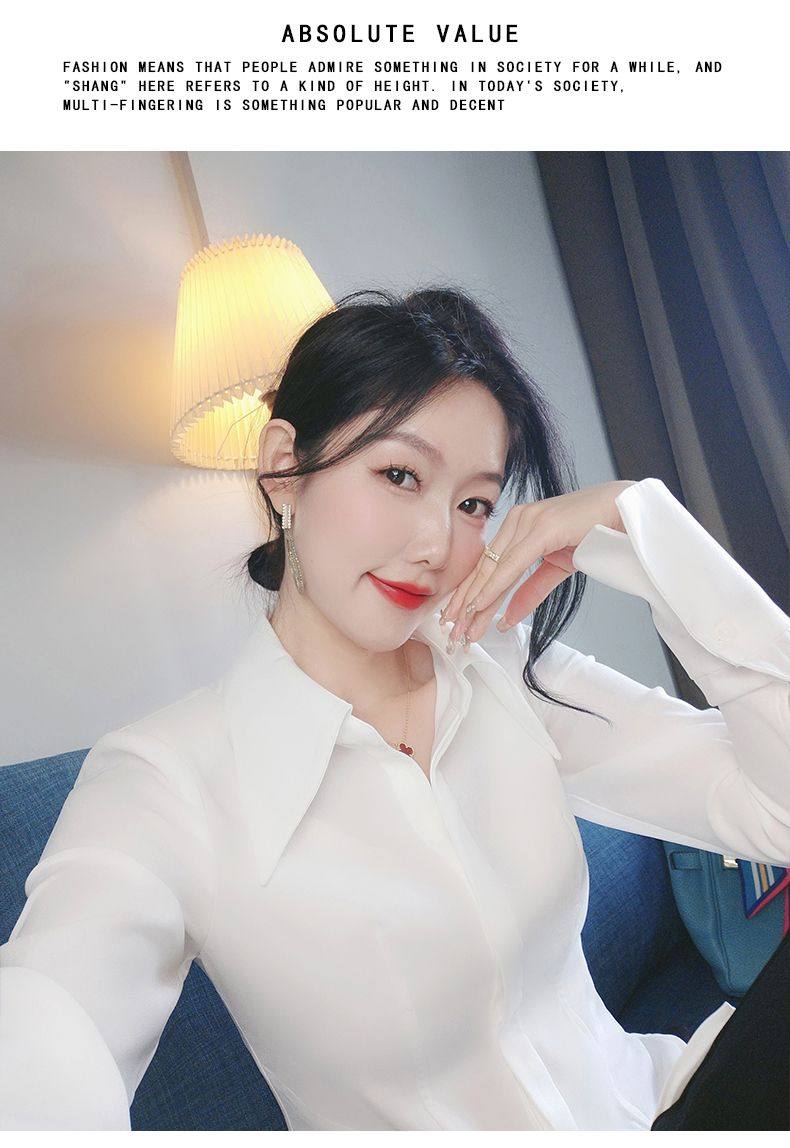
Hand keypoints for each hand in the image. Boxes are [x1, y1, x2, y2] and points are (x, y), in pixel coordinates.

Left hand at [439, 480, 635, 647]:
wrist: (626, 513)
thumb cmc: (595, 534)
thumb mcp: (556, 567)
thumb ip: (531, 590)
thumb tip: (508, 617)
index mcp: (517, 525)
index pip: (486, 565)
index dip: (469, 594)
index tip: (456, 619)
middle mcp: (517, 520)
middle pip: (484, 568)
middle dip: (465, 603)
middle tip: (452, 631)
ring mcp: (527, 521)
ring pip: (494, 568)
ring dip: (477, 601)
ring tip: (463, 626)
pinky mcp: (542, 528)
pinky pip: (513, 564)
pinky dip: (496, 586)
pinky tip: (482, 605)